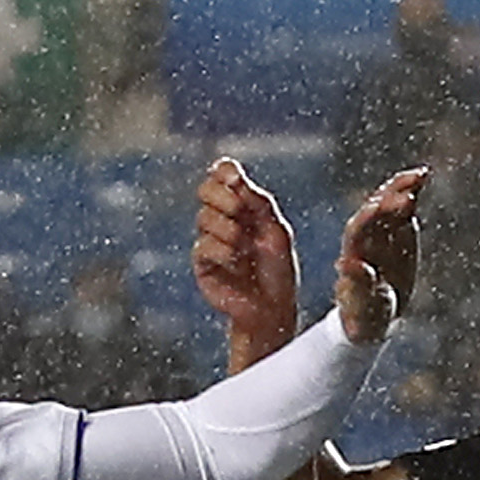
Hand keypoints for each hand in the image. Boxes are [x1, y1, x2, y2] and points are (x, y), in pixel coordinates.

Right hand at [192, 157, 298, 354]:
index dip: (224, 171)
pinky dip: (223, 250)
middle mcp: (222, 219)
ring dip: (229, 230)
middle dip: (222, 196)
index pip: (222, 175)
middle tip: (240, 211)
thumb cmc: (278, 270)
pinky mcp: (202, 264)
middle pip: (205, 190)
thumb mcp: (276, 230)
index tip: (235, 178)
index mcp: (241, 206)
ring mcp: (209, 240)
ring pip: (204, 218)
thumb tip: (236, 178)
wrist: (272, 307)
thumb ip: (258, 203)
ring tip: (246, 248)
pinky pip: (204, 246)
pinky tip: (237, 262)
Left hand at [333, 168, 425, 342]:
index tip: (384, 210)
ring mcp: (380, 230)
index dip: (371, 217)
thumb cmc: (364, 316)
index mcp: (352, 254)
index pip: (357, 229)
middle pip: (373, 211)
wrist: (376, 314)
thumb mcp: (361, 306)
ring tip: (420, 174)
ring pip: (387, 202)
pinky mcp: (397, 229)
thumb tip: (345, 264)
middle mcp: (364, 236)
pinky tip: (424, 176)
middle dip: (389, 200)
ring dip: (400, 186)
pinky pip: (402, 205)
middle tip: (409, 195)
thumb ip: (355, 286)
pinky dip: (411, 189)